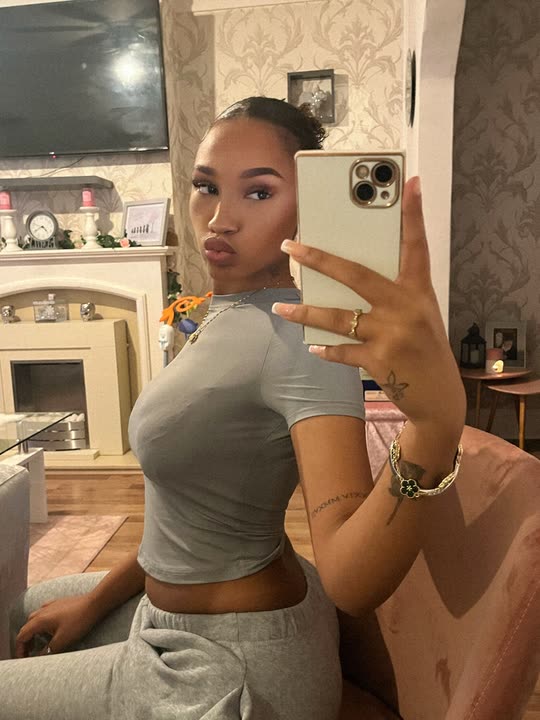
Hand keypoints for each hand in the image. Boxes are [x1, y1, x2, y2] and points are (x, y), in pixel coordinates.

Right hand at [15, 594, 101, 657]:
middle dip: (26, 642)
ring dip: (33, 632)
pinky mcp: (60, 603)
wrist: (95, 603)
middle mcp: (42, 610)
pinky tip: (49, 628)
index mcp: (39, 620)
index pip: (21, 636)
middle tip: (30, 654)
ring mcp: (51, 605)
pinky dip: (42, 623)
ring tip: (38, 644)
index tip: (24, 660)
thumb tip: (38, 658)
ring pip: (35, 619)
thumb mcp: (62, 642)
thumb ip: (47, 651)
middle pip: (26, 627)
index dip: (20, 650)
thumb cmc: (79, 621)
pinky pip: (44, 613)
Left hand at [273, 176, 465, 433]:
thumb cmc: (424, 348)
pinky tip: (313, 347)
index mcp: (419, 290)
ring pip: (338, 318)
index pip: (416, 244)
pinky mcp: (379, 360)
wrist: (439, 396)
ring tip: (280, 309)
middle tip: (290, 245)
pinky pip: (342, 350)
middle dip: (319, 258)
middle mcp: (406, 307)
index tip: (408, 181)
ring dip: (305, 313)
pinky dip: (326, 349)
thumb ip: (392, 294)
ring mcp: (392, 334)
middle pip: (356, 274)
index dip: (414, 213)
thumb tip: (347, 279)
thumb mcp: (418, 314)